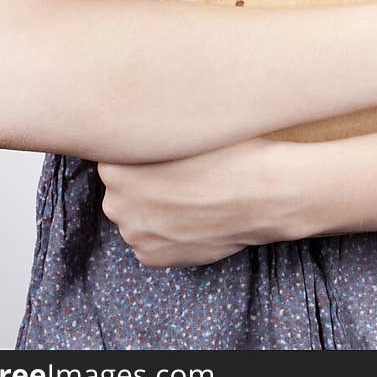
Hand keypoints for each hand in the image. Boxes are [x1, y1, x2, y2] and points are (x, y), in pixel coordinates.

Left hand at [97, 134, 304, 268]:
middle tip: (179, 172)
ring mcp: (135, 234)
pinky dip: (165, 231)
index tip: (161, 150)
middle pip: (121, 186)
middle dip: (141, 181)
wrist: (263, 193)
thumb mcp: (183, 121)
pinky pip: (150, 240)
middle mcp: (116, 203)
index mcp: (116, 166)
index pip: (113, 154)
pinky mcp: (153, 258)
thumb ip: (150, 126)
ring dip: (153, 207)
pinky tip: (191, 216)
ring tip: (190, 194)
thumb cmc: (229, 151)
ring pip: (136, 213)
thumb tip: (139, 117)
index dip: (140, 150)